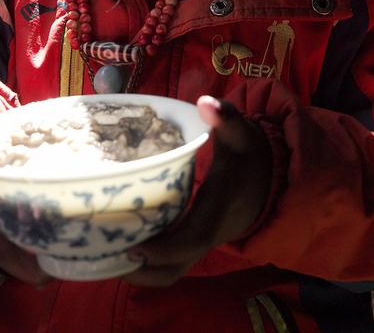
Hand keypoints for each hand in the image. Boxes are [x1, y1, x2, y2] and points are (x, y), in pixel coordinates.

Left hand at [123, 95, 271, 286]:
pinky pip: (172, 263)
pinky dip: (148, 262)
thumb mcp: (239, 133)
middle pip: (176, 268)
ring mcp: (202, 242)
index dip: (164, 249)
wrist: (267, 179)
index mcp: (218, 209)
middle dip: (143, 271)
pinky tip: (122, 244)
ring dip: (141, 271)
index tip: (132, 248)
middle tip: (106, 254)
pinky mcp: (195, 242)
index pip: (193, 239)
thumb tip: (206, 102)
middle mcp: (209, 233)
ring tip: (106, 253)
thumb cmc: (247, 155)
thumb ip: (226, 117)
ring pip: (172, 271)